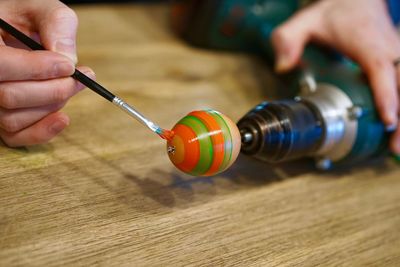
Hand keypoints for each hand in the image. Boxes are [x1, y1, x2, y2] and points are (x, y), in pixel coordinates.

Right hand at [0, 0, 93, 146]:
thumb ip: (56, 24)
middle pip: (10, 97)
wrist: (16, 32)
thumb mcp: (41, 9)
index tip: (67, 66)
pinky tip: (63, 119)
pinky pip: (15, 137)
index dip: (37, 69)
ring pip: (13, 119)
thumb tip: (68, 60)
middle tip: (79, 78)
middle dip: (54, 90)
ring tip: (71, 85)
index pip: (0, 65)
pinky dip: (42, 132)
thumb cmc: (26, 19)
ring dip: (52, 105)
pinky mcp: (1, 119)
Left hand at [271, 0, 399, 154]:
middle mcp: (388, 49)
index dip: (387, 94)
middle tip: (394, 146)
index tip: (388, 119)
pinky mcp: (398, 63)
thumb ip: (288, 40)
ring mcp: (397, 55)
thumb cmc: (333, 13)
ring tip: (397, 146)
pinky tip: (398, 130)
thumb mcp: (304, 21)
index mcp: (366, 43)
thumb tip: (282, 67)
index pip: (380, 68)